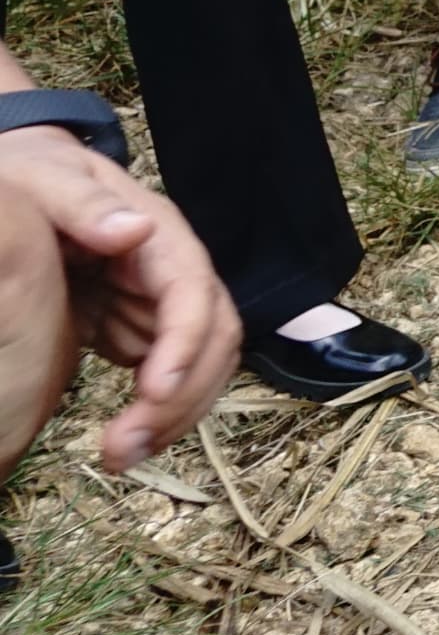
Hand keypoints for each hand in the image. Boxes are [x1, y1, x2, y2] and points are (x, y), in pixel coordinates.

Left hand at [0, 125, 239, 468]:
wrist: (28, 184)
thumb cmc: (37, 177)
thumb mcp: (47, 180)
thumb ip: (83, 203)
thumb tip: (135, 230)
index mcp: (159, 239)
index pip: (194, 294)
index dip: (185, 344)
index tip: (154, 391)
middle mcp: (174, 275)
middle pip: (214, 340)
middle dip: (182, 398)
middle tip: (124, 450)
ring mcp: (161, 305)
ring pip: (201, 367)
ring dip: (174, 417)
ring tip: (121, 457)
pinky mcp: (141, 329)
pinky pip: (170, 378)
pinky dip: (157, 414)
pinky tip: (124, 440)